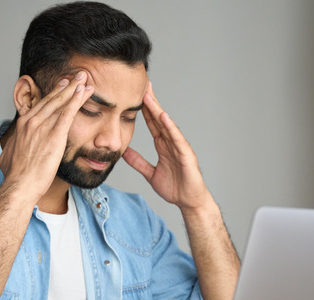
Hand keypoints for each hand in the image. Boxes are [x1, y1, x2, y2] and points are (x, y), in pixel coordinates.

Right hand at [0, 72, 93, 201]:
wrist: (20, 184)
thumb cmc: (15, 174)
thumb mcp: (8, 154)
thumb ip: (12, 146)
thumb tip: (10, 148)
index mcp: (23, 123)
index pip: (41, 104)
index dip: (54, 94)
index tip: (63, 85)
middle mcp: (32, 120)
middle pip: (53, 99)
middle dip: (67, 85)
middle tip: (78, 75)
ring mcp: (43, 126)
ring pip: (62, 102)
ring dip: (75, 89)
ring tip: (85, 79)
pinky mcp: (54, 135)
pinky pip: (68, 113)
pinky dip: (76, 100)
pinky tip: (84, 92)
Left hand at [122, 82, 211, 210]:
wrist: (189, 202)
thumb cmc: (175, 188)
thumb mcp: (150, 174)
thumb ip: (138, 162)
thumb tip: (124, 153)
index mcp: (163, 145)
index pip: (151, 123)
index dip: (143, 109)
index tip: (134, 94)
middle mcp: (171, 142)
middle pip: (159, 118)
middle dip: (150, 102)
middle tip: (142, 84)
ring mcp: (179, 147)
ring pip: (166, 125)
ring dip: (157, 110)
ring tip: (148, 96)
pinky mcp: (186, 155)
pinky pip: (177, 138)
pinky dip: (170, 127)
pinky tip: (163, 116)